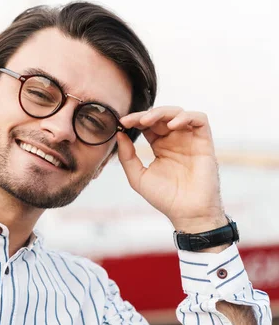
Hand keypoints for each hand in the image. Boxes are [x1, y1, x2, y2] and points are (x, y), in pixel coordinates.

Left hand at [116, 106, 225, 232]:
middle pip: (160, 116)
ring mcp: (190, 140)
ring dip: (162, 112)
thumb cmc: (165, 197)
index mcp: (160, 146)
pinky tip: (172, 125)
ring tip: (147, 121)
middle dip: (144, 115)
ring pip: (178, 113)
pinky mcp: (204, 143)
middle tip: (131, 120)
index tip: (121, 123)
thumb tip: (119, 135)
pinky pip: (200, 120)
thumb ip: (127, 156)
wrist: (187, 212)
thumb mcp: (138, 177)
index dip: (135, 120)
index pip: (147, 125)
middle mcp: (175, 140)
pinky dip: (186, 117)